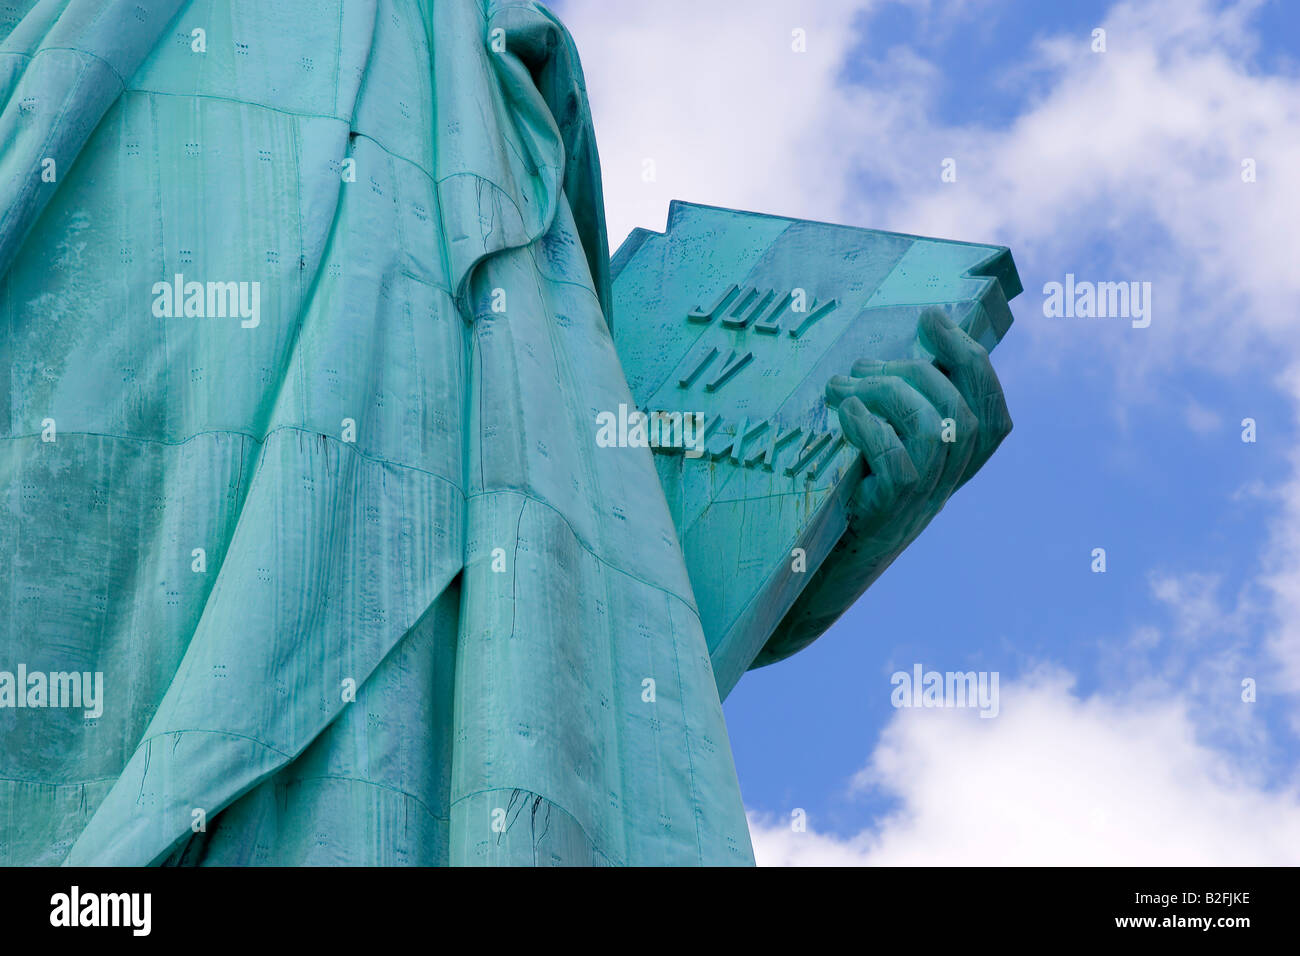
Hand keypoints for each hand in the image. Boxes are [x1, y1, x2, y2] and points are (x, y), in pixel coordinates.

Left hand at [825, 307, 1012, 555]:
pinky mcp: (895, 505)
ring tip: (841, 385)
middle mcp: (953, 477)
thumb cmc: (864, 483)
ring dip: (885, 393)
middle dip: (911, 371)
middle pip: (959, 409)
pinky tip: (844, 412)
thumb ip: (908, 405)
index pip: (992, 408)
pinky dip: (869, 425)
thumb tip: (894, 348)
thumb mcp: (895, 442)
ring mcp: (927, 494)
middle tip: (862, 364)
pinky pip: (895, 456)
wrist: (835, 548)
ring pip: (932, 428)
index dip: (968, 357)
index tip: (933, 318)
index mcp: (963, 459)